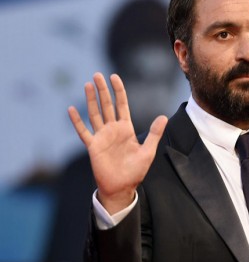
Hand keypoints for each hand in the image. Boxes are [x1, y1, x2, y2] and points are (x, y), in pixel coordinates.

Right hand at [68, 73, 167, 213]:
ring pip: (95, 114)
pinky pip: (83, 131)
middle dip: (103, 90)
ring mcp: (102, 137)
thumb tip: (164, 116)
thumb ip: (154, 133)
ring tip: (87, 84)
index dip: (118, 91)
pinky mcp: (93, 146)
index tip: (114, 77)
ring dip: (91, 100)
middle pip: (107, 106)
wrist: (122, 187)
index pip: (121, 105)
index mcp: (126, 129)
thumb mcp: (148, 151)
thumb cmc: (136, 171)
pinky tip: (71, 109)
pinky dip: (77, 121)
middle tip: (97, 74)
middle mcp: (113, 130)